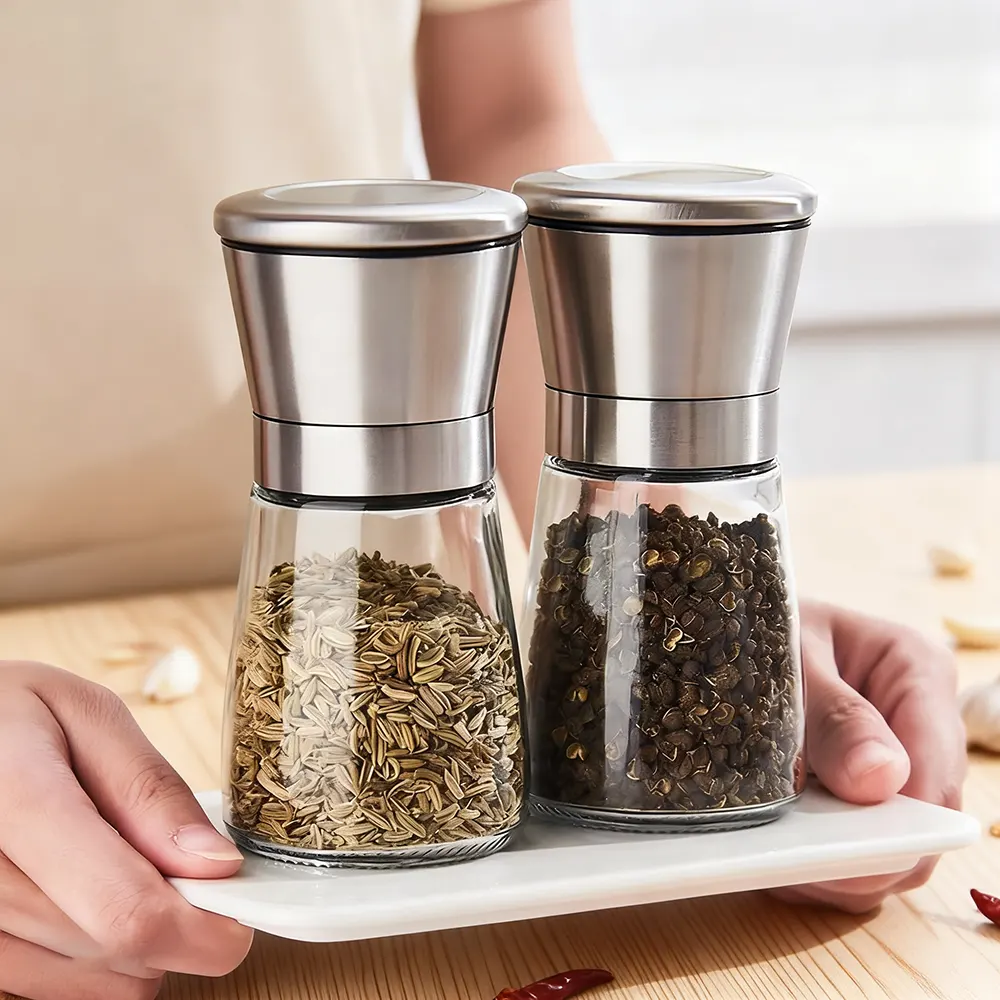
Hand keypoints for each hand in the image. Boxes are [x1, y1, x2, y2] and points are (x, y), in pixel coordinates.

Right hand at [0, 662, 252, 998]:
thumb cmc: (9, 715)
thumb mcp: (85, 715)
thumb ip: (148, 789)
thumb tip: (216, 865)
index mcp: (16, 799)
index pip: (124, 909)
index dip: (199, 930)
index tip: (237, 919)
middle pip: (115, 948)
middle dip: (172, 916)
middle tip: (172, 859)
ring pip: (88, 979)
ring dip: (132, 942)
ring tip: (118, 864)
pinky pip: (48, 986)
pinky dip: (89, 956)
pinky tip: (84, 897)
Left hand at [772, 600, 966, 913]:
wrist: (723, 625)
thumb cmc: (757, 624)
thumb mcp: (788, 656)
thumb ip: (832, 714)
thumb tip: (882, 779)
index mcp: (917, 670)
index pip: (933, 767)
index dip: (897, 822)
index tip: (843, 846)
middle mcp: (919, 726)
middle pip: (922, 822)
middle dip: (862, 851)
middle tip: (793, 858)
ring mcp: (892, 768)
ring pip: (890, 850)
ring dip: (835, 865)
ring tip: (774, 852)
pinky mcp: (859, 800)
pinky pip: (854, 855)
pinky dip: (816, 865)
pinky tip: (774, 850)